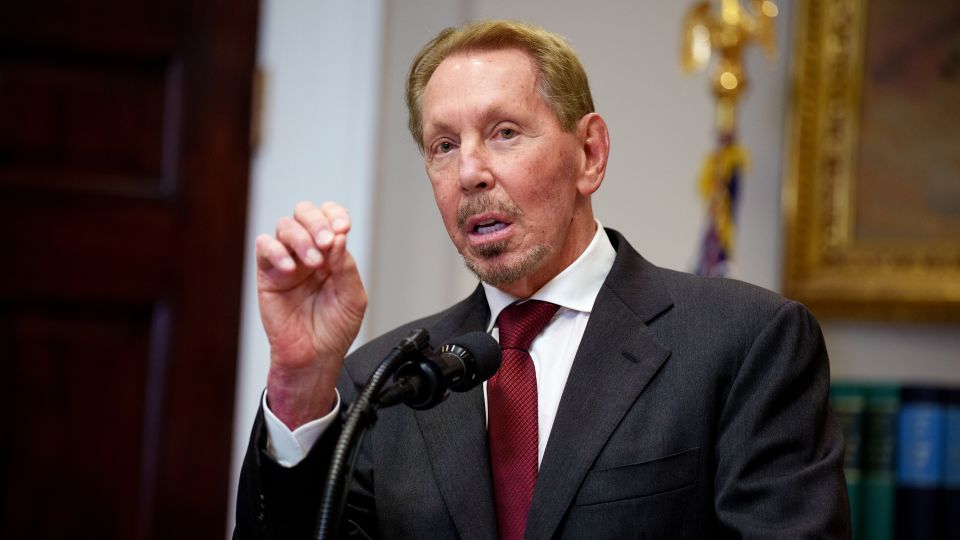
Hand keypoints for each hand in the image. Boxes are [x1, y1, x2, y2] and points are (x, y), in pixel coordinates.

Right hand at [255, 201, 366, 428]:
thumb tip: (338, 237)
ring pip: (285, 226)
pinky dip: (276, 252)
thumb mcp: (353, 297)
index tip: (343, 228)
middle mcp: (308, 252)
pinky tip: (291, 269)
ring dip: (301, 239)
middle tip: (326, 242)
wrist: (314, 356)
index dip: (335, 215)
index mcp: (332, 253)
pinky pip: (264, 248)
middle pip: (304, 213)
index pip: (330, 217)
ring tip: (313, 263)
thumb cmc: (334, 329)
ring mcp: (287, 261)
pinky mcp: (268, 274)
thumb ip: (346, 266)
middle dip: (317, 221)